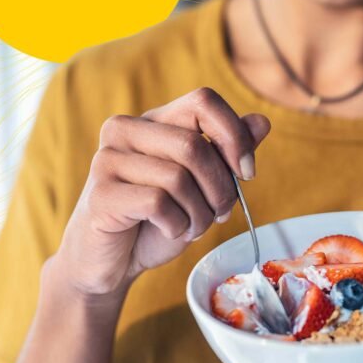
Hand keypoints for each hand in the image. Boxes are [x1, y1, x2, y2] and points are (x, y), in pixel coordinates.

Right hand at [52, 87, 269, 297]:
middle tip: (220, 214)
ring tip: (193, 225)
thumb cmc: (159, 219)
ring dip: (200, 213)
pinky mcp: (100, 194)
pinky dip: (177, 225)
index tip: (246, 172)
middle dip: (220, 188)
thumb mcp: (203, 184)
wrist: (113, 262)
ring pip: (178, 177)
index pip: (203, 101)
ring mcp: (107, 160)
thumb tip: (262, 122)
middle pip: (194, 145)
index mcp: (155, 120)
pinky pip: (158, 203)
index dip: (234, 135)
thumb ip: (227, 152)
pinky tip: (171, 230)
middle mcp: (125, 130)